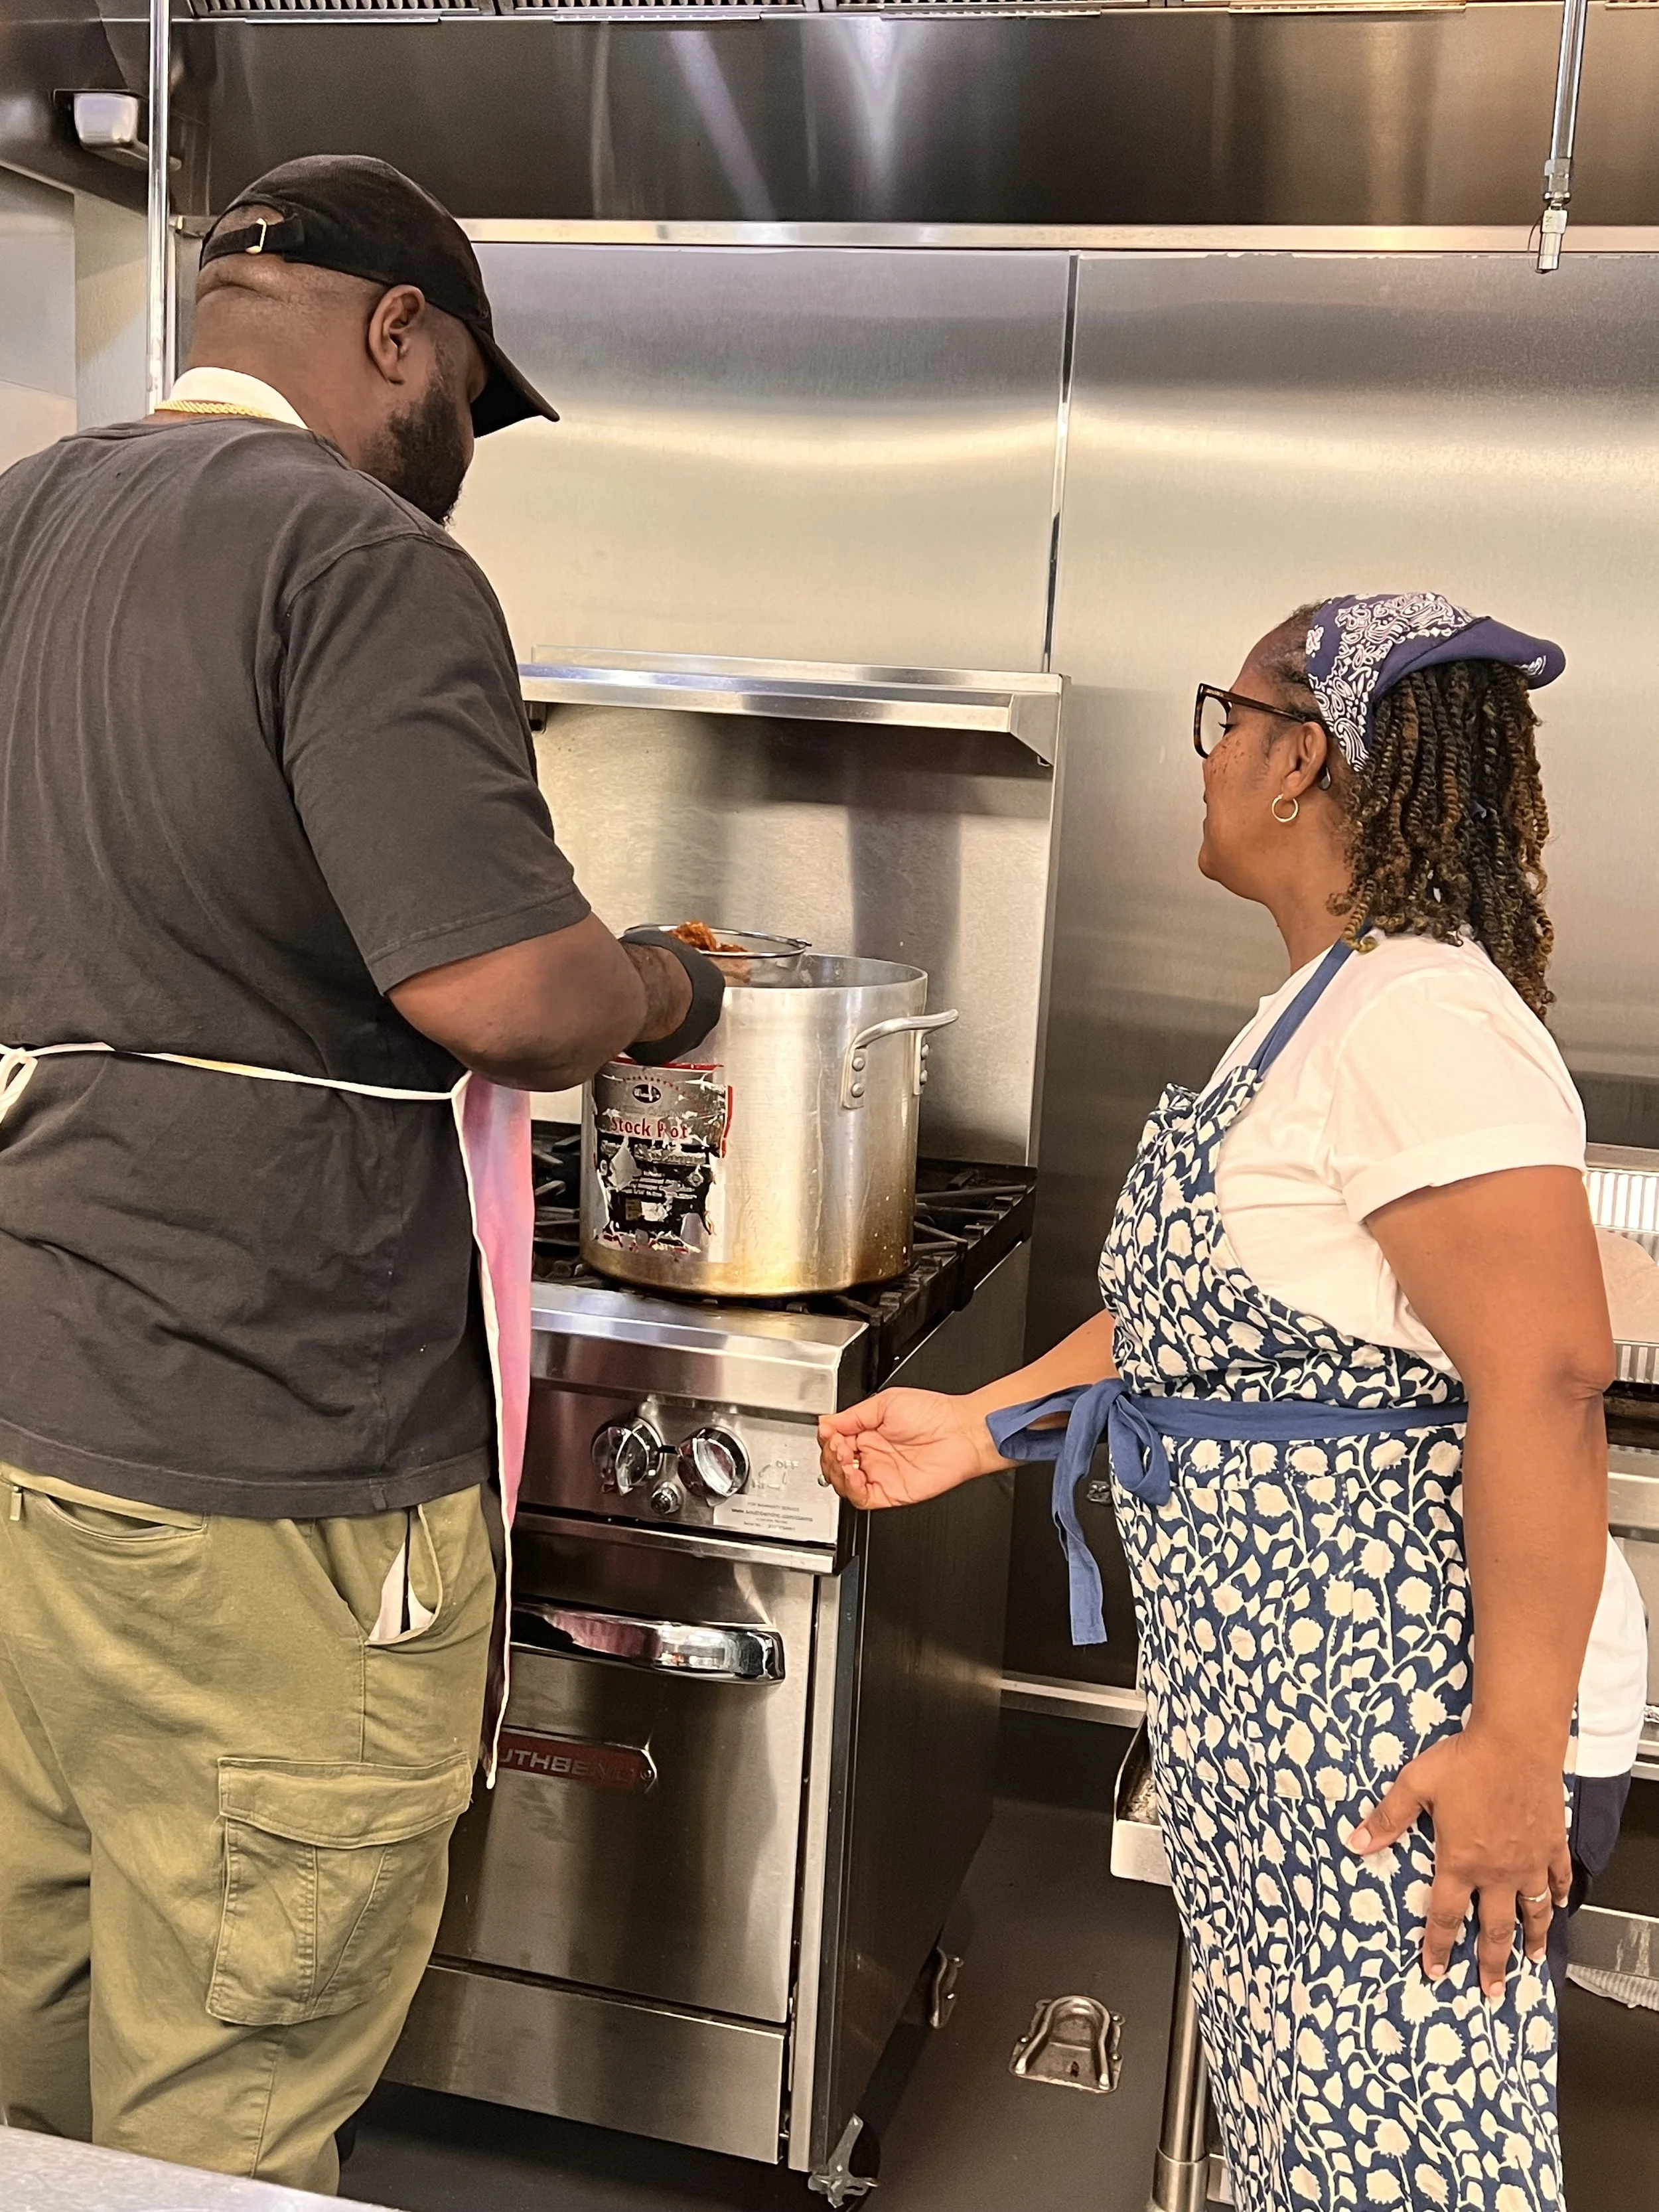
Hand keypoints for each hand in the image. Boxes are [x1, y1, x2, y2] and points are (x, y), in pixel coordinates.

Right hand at [817, 1389, 1004, 1509]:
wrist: (960, 1432)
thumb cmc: (934, 1414)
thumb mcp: (885, 1403)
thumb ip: (853, 1416)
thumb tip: (826, 1422)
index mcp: (869, 1434)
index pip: (834, 1442)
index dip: (827, 1439)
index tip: (828, 1432)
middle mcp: (873, 1456)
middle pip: (834, 1465)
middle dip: (829, 1455)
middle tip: (836, 1444)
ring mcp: (880, 1475)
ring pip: (844, 1484)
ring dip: (836, 1471)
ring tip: (842, 1455)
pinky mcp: (889, 1492)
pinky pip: (861, 1498)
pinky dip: (851, 1488)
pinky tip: (852, 1473)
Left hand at [1345, 1726, 1570, 1999]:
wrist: (1515, 1742)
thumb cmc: (1465, 1761)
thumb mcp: (1415, 1785)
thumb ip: (1387, 1818)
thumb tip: (1356, 1841)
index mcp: (1460, 1862)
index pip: (1447, 1915)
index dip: (1440, 1946)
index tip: (1436, 1970)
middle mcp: (1497, 1871)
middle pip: (1496, 1928)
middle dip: (1492, 1963)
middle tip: (1492, 1991)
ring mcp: (1529, 1860)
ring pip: (1533, 1911)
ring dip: (1533, 1938)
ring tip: (1532, 1960)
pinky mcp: (1552, 1843)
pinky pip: (1559, 1877)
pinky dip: (1560, 1893)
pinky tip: (1559, 1904)